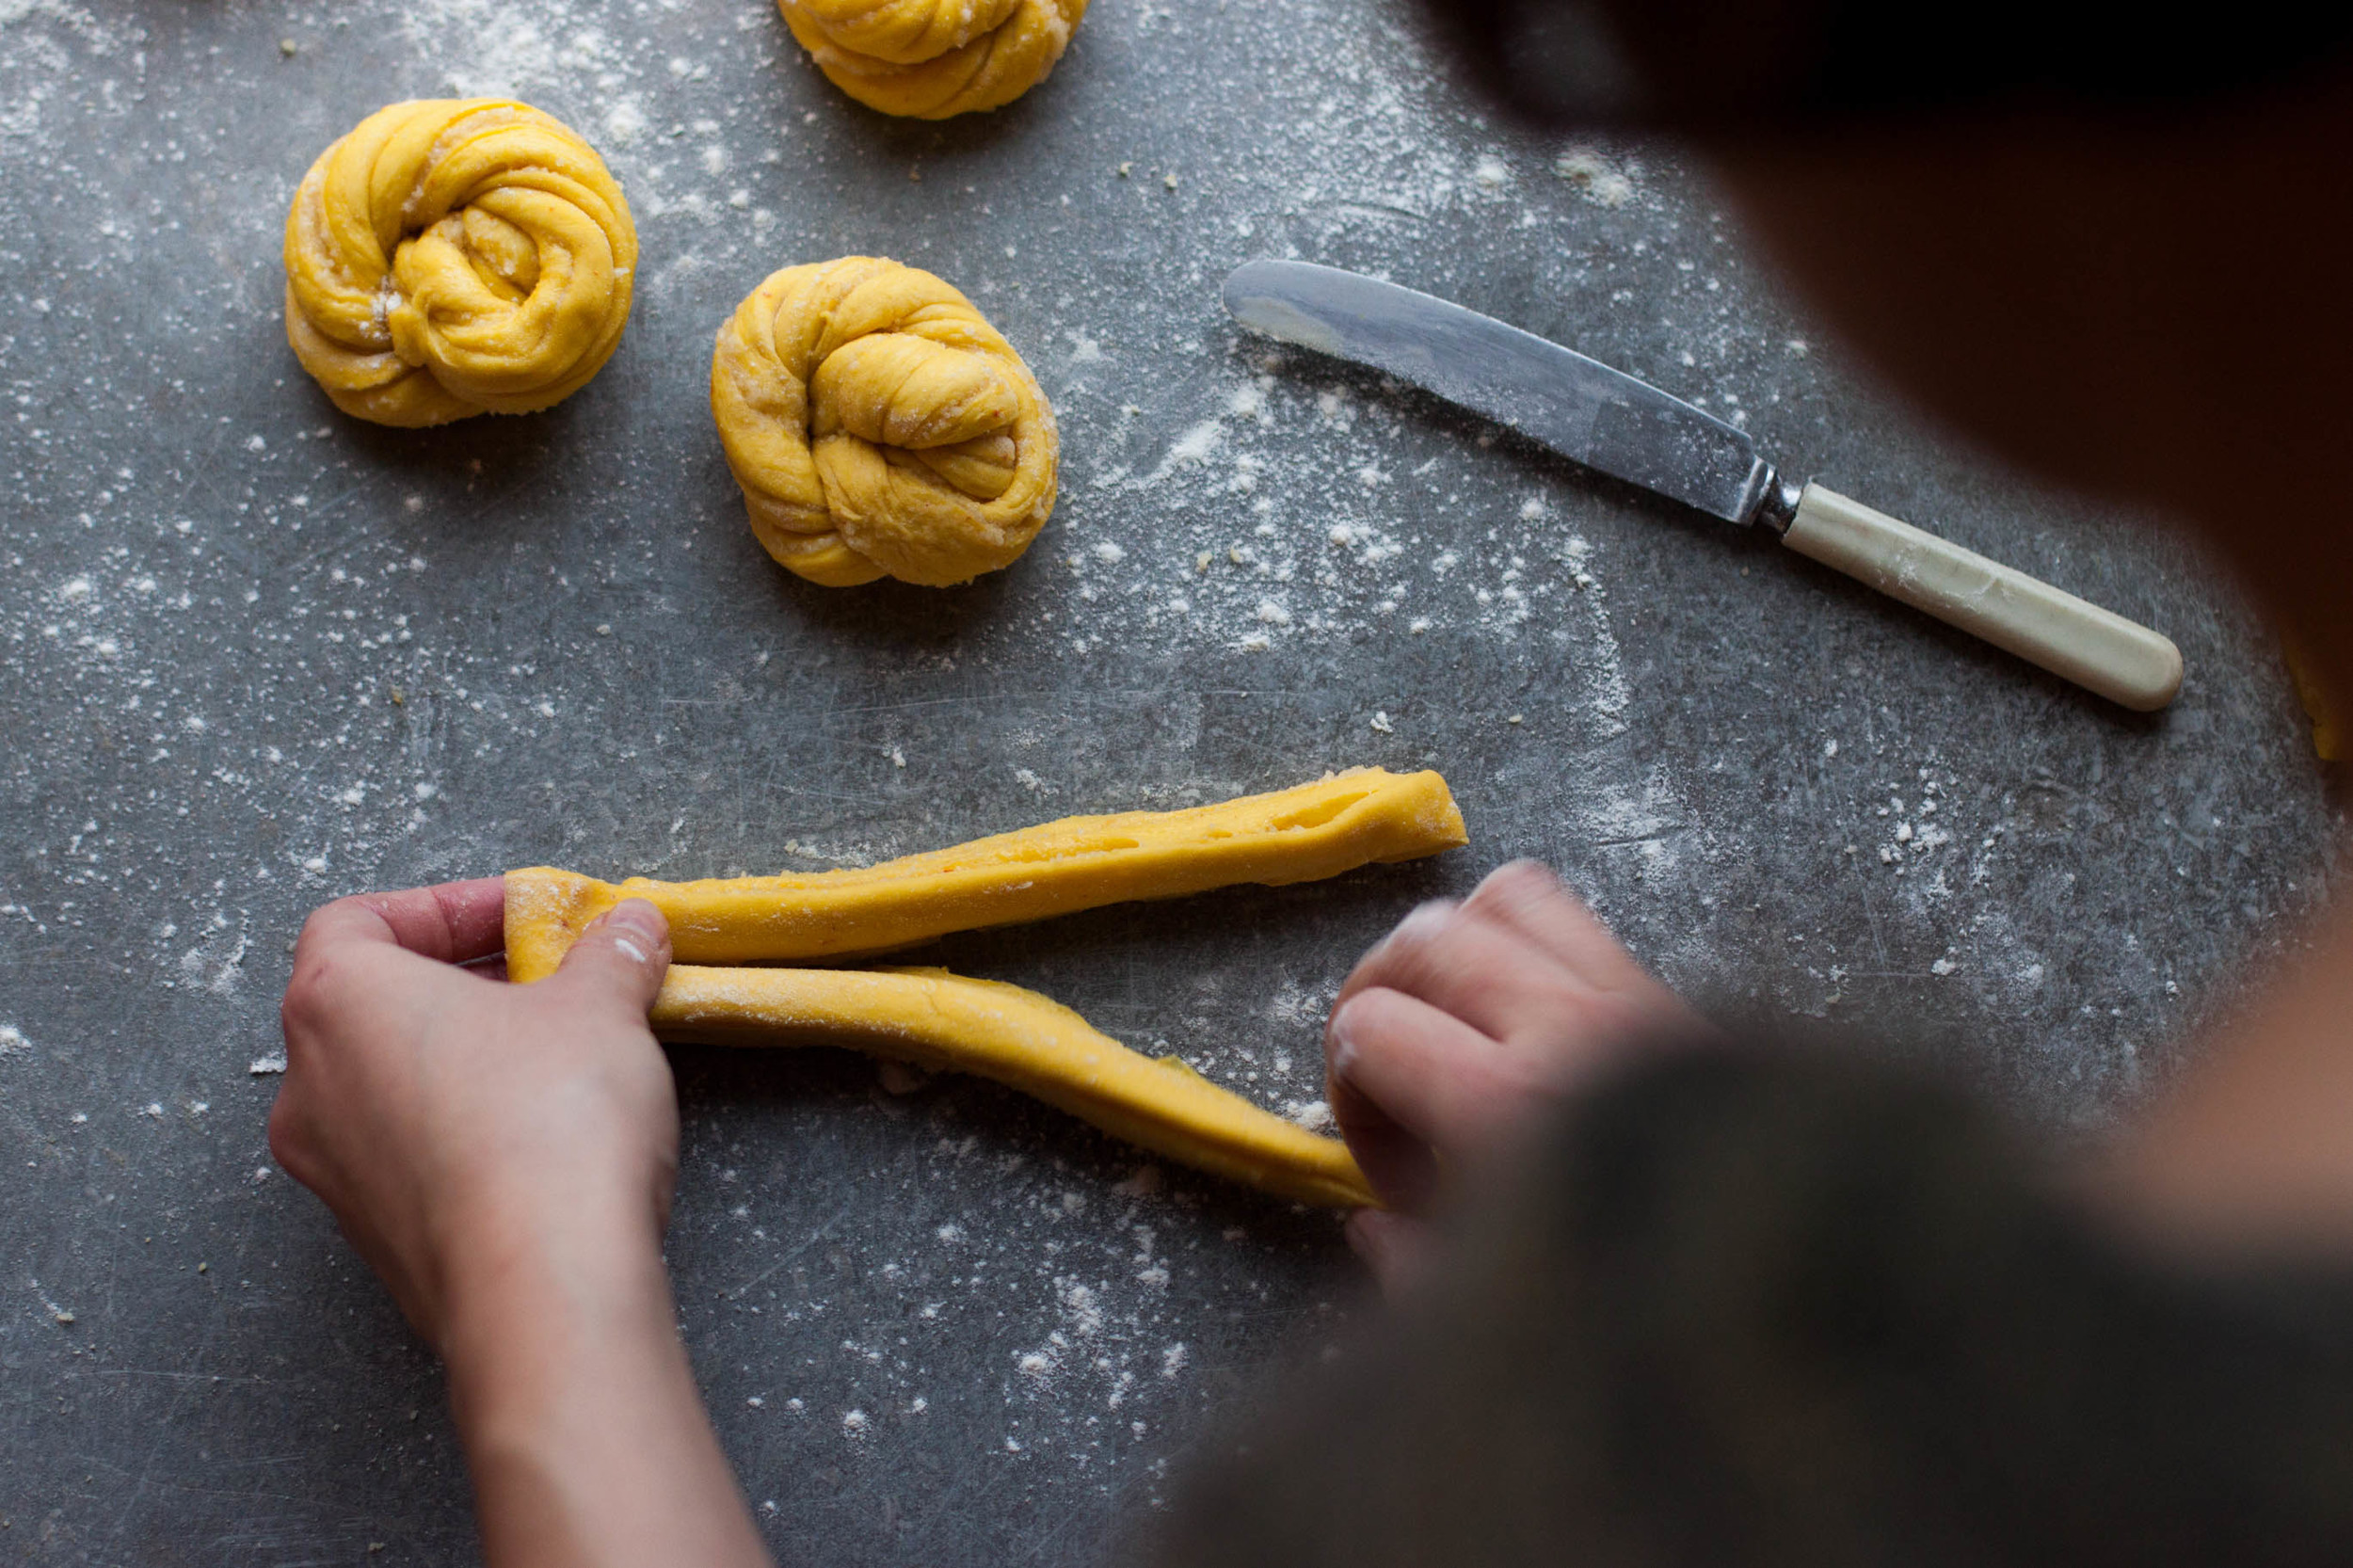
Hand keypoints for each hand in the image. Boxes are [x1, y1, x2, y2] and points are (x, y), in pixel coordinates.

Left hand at [270, 878, 677, 1346]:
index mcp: (337, 1001)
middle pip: (369, 1003)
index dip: (445, 907)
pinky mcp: (372, 1237)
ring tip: (556, 1056)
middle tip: (550, 980)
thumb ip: (610, 954)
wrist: (542, 1287)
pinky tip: (543, 1133)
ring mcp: (332, 1171)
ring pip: (385, 1085)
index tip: (521, 917)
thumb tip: (627, 929)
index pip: (359, 920)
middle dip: (464, 983)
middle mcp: (309, 1086)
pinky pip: (407, 1154)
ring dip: (463, 1057)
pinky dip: (461, 1126)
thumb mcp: (601, 1007)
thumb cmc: (548, 1127)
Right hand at [1324, 860, 1702, 1287]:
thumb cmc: (1649, 1315)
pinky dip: (1525, 939)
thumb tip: (1373, 1225)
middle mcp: (1569, 1028)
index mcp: (1511, 1105)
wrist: (1825, 1277)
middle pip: (1423, 941)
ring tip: (1446, 1019)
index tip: (1390, 1169)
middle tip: (1387, 1075)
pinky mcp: (1673, 996)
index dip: (1349, 1094)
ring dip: (1451, 947)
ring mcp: (1629, 998)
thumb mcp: (1505, 1320)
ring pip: (1501, 898)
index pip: (1369, 1027)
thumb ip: (1417, 1266)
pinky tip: (1524, 1011)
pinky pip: (1572, 915)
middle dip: (1376, 1000)